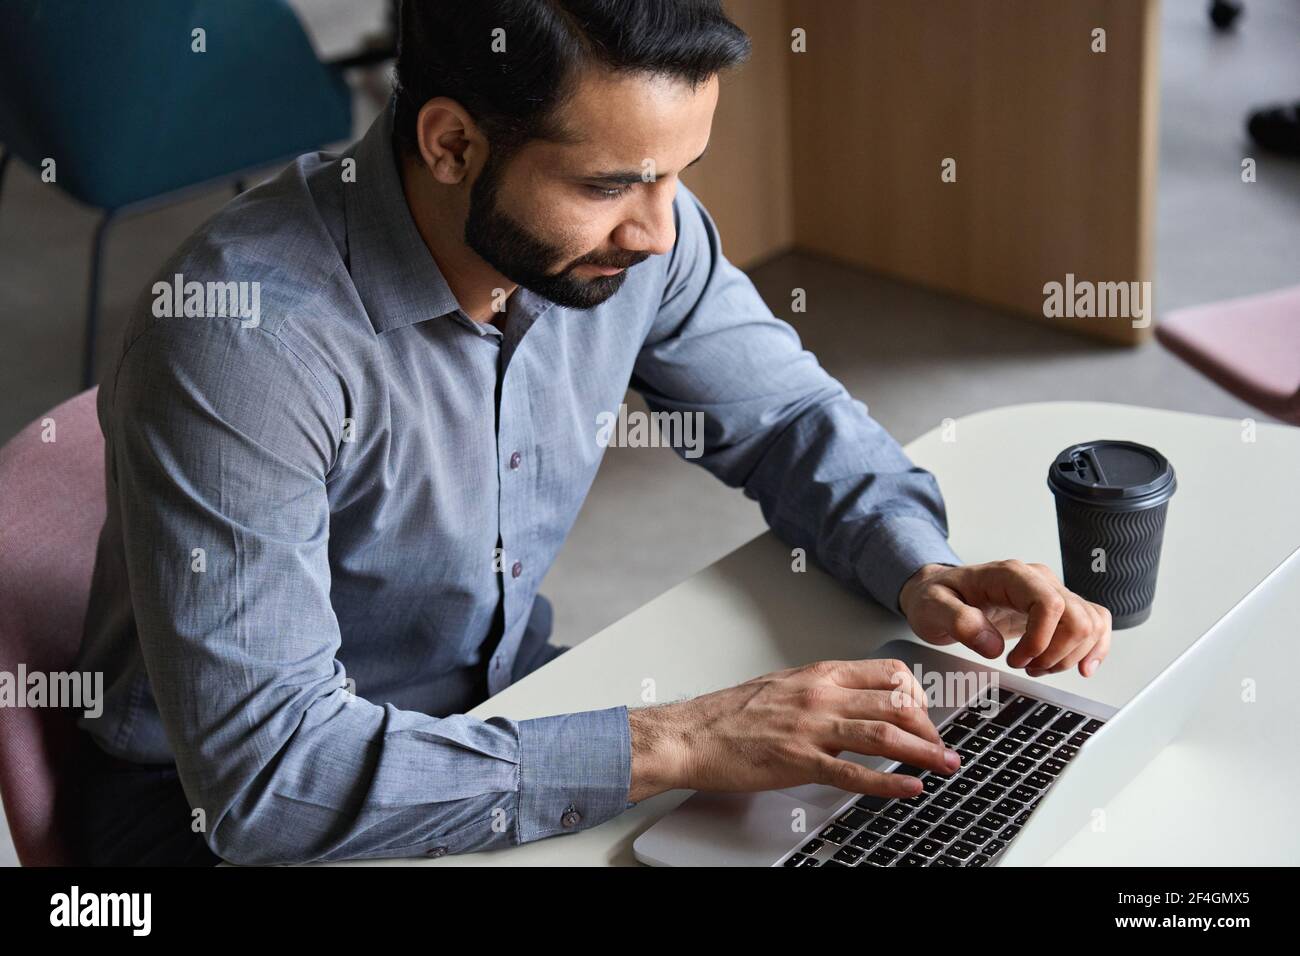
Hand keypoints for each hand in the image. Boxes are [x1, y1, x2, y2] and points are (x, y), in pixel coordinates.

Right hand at [626, 658, 960, 802]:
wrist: (690, 734)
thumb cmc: (728, 714)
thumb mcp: (783, 687)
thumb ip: (819, 691)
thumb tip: (851, 701)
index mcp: (818, 674)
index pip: (888, 674)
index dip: (918, 695)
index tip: (926, 715)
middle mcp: (820, 696)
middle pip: (896, 702)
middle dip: (930, 727)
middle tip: (943, 747)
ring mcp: (811, 728)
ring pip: (884, 734)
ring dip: (924, 752)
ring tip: (946, 765)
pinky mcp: (799, 761)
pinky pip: (854, 772)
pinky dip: (889, 782)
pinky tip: (910, 789)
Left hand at [898, 560, 1111, 677]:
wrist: (937, 592)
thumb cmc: (935, 597)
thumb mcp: (932, 608)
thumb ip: (958, 621)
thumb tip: (992, 644)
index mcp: (1010, 575)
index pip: (1049, 604)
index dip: (1041, 639)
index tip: (1015, 661)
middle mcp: (1037, 580)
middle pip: (1077, 617)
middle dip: (1056, 654)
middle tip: (1026, 668)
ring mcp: (1051, 592)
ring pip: (1090, 623)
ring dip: (1071, 656)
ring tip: (1037, 667)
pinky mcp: (1057, 608)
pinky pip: (1095, 622)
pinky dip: (1094, 647)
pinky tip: (1081, 667)